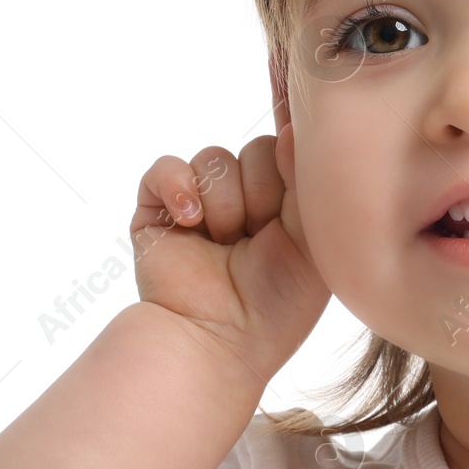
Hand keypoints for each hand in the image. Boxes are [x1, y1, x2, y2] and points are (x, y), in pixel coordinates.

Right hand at [129, 136, 328, 380]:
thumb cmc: (278, 302)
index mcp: (284, 207)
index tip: (292, 177)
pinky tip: (192, 221)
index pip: (287, 152)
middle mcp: (243, 201)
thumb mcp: (312, 240)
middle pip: (256, 149)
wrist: (222, 341)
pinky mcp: (157, 213)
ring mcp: (199, 205)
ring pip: (215, 159)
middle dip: (263, 193)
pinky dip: (178, 187)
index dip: (289, 158)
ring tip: (227, 244)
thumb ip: (305, 181)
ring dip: (226, 203)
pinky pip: (165, 167)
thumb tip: (292, 128)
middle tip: (260, 236)